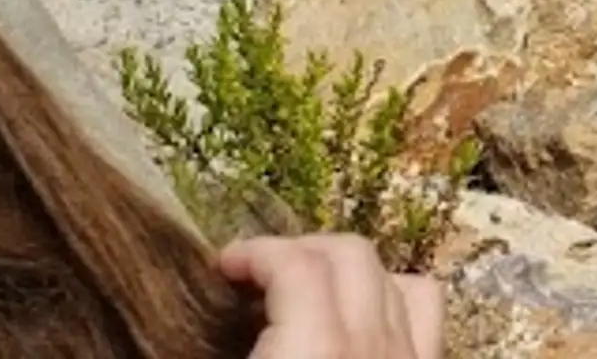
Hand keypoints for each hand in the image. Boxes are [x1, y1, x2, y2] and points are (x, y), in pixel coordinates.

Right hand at [216, 235, 446, 358]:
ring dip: (347, 269)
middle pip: (351, 255)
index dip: (256, 252)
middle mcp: (371, 344)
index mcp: (313, 351)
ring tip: (305, 290)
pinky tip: (361, 313)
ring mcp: (407, 357)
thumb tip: (172, 336)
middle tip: (260, 273)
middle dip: (302, 249)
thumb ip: (216, 346)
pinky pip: (424, 310)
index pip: (298, 265)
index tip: (225, 264)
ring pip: (391, 276)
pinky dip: (394, 294)